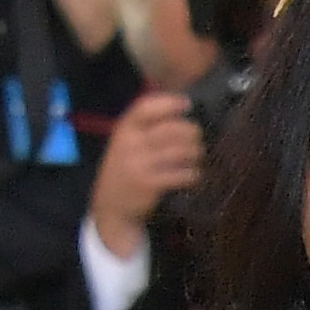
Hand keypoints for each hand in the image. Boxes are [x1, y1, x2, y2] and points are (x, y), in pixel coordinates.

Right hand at [86, 89, 203, 261]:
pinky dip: (192, 174)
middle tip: (198, 138)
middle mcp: (130, 143)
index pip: (145, 108)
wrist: (111, 206)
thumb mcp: (126, 142)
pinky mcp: (150, 184)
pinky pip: (181, 174)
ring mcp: (139, 164)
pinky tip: (192, 175)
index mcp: (124, 129)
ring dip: (195, 153)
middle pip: (171, 129)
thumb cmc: (125, 168)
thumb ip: (145, 126)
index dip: (169, 103)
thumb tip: (180, 107)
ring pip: (180, 151)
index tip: (187, 104)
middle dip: (192, 132)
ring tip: (197, 156)